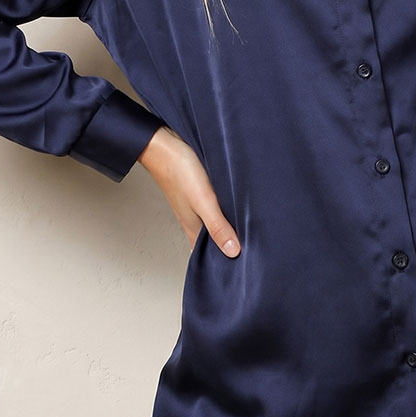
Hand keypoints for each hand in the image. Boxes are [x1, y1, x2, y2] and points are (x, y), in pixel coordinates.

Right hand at [137, 127, 240, 256]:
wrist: (163, 144)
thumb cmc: (179, 171)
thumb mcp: (203, 201)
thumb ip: (217, 226)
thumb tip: (233, 252)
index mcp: (194, 229)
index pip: (208, 257)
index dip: (223, 265)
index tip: (242, 272)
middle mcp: (195, 221)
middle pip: (213, 242)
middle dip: (229, 250)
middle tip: (252, 256)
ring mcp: (196, 207)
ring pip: (214, 226)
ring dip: (228, 230)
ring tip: (249, 236)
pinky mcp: (199, 193)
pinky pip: (214, 210)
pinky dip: (225, 213)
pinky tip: (235, 209)